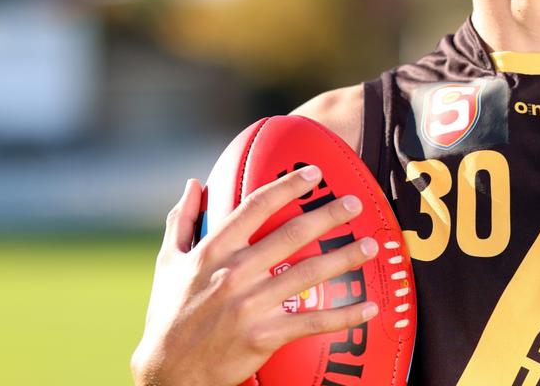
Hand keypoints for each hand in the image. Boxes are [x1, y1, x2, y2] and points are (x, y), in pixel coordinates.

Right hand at [131, 166, 380, 385]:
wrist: (167, 371)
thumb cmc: (168, 314)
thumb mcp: (168, 263)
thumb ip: (182, 220)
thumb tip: (194, 183)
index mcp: (212, 250)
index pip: (255, 206)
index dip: (288, 186)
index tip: (314, 174)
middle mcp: (234, 273)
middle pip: (292, 233)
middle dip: (329, 215)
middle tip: (355, 202)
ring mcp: (251, 304)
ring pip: (309, 273)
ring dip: (345, 257)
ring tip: (372, 245)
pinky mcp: (264, 335)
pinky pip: (313, 321)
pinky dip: (345, 316)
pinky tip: (370, 308)